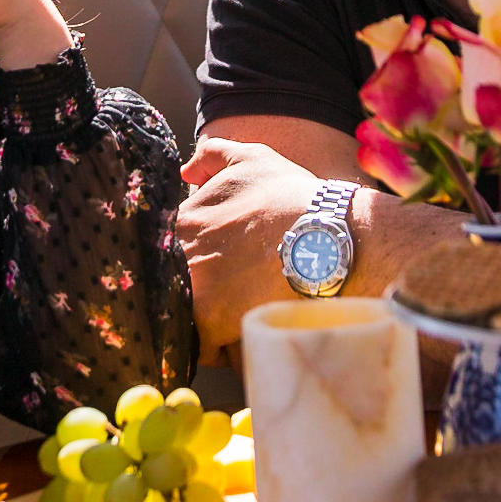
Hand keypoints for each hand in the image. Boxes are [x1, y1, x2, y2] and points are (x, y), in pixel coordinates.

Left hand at [178, 137, 343, 358]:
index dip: (199, 259)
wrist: (327, 238)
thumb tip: (186, 171)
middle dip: (201, 288)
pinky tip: (242, 333)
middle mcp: (180, 252)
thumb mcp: (253, 160)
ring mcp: (192, 287)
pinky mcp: (208, 321)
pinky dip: (219, 346)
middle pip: (177, 282)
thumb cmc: (293, 197)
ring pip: (185, 313)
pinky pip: (200, 345)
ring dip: (207, 317)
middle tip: (235, 290)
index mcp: (183, 219)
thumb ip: (213, 155)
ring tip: (240, 314)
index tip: (225, 264)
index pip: (173, 248)